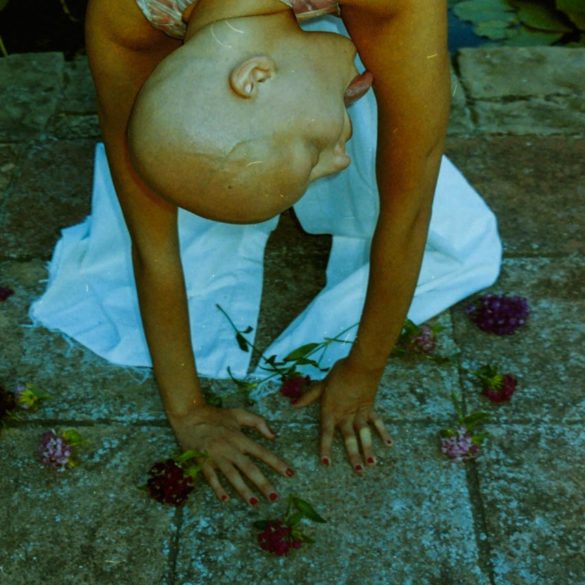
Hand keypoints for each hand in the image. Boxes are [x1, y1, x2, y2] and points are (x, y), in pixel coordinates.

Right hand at [169, 405, 293, 504]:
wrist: (189, 415)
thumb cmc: (215, 415)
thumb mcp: (239, 413)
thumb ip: (258, 422)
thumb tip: (273, 435)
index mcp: (240, 437)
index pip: (262, 453)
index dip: (277, 463)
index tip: (290, 474)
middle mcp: (230, 448)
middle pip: (249, 468)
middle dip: (263, 483)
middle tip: (274, 497)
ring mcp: (216, 456)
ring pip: (232, 476)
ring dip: (244, 490)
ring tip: (254, 503)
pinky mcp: (202, 461)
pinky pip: (211, 478)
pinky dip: (218, 488)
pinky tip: (225, 500)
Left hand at [292, 358, 392, 472]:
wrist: (361, 365)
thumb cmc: (339, 373)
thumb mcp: (321, 384)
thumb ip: (308, 397)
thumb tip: (293, 405)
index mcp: (331, 410)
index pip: (326, 433)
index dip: (325, 448)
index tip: (326, 463)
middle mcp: (345, 415)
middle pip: (348, 438)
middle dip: (353, 455)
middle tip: (358, 471)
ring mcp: (359, 412)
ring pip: (363, 434)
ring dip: (368, 449)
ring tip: (372, 464)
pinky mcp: (370, 407)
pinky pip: (376, 422)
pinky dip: (382, 432)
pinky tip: (389, 444)